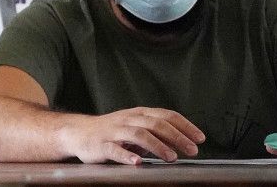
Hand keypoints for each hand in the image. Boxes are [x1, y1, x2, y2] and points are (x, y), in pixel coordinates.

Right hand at [57, 107, 204, 164]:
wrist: (76, 133)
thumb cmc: (111, 132)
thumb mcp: (134, 127)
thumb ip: (155, 132)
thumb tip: (183, 143)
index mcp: (138, 114)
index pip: (165, 115)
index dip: (185, 126)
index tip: (200, 138)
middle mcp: (127, 120)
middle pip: (155, 124)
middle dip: (176, 137)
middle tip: (192, 150)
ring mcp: (114, 132)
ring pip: (138, 134)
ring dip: (157, 145)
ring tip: (171, 157)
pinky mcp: (101, 145)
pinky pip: (115, 150)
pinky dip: (127, 156)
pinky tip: (137, 163)